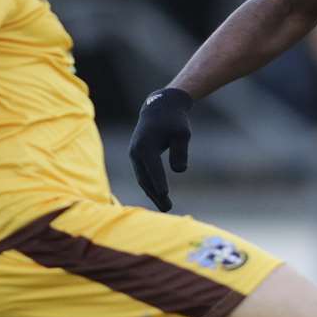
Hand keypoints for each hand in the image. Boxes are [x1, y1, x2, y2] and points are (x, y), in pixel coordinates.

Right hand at [128, 88, 192, 210]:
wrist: (159, 108)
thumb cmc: (174, 121)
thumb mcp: (182, 133)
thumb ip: (180, 151)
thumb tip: (179, 171)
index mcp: (146, 145)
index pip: (153, 167)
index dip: (159, 182)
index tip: (165, 195)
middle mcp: (136, 152)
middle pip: (145, 178)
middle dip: (156, 194)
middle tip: (168, 208)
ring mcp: (134, 155)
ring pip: (142, 178)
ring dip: (152, 193)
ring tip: (165, 206)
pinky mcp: (137, 157)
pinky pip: (142, 175)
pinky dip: (150, 186)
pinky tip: (159, 196)